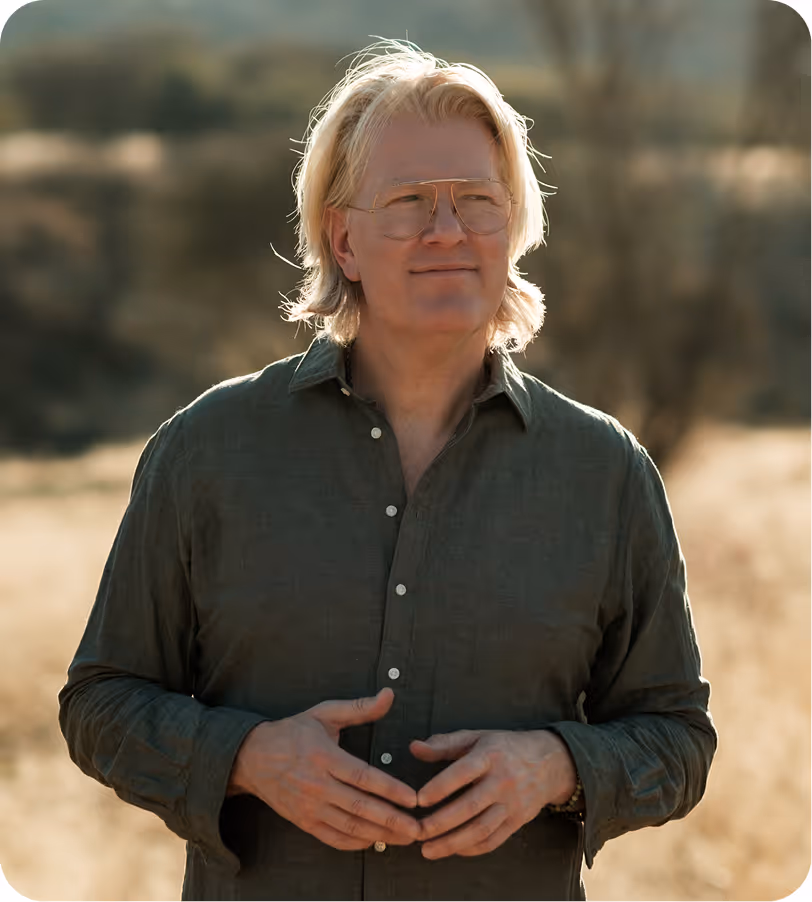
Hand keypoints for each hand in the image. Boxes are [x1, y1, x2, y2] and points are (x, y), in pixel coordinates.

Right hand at [228, 688, 420, 850]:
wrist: (252, 757)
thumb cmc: (293, 732)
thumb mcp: (324, 713)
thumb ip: (359, 708)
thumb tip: (389, 695)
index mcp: (324, 756)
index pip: (363, 776)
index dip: (390, 789)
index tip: (413, 799)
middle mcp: (317, 785)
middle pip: (360, 807)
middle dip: (392, 820)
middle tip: (418, 828)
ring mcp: (309, 807)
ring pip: (349, 827)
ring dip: (380, 835)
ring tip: (405, 838)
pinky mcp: (303, 822)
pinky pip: (333, 838)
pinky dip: (356, 843)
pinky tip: (376, 842)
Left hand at [409, 729, 576, 858]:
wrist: (549, 762)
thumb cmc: (505, 747)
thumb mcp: (476, 737)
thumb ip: (444, 744)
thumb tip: (414, 748)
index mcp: (489, 756)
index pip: (463, 772)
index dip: (440, 787)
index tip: (418, 800)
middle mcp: (502, 780)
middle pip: (470, 806)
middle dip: (441, 823)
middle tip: (417, 832)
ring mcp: (512, 803)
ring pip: (481, 829)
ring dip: (453, 843)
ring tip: (428, 850)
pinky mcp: (518, 821)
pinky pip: (494, 840)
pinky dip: (472, 849)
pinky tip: (453, 849)